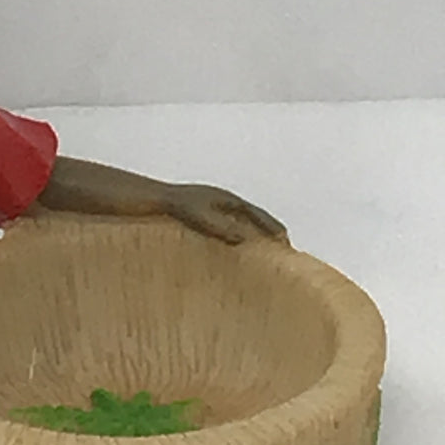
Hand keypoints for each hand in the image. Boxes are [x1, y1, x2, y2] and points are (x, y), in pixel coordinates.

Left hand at [161, 183, 287, 245]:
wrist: (160, 200)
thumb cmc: (179, 207)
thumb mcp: (201, 219)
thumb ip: (222, 227)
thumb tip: (243, 238)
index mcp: (228, 199)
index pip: (257, 214)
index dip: (271, 226)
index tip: (284, 239)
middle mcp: (226, 200)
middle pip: (254, 214)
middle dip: (269, 227)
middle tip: (284, 242)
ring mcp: (217, 204)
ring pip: (244, 217)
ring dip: (257, 229)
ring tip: (267, 244)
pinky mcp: (208, 212)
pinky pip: (232, 221)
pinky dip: (242, 230)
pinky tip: (239, 243)